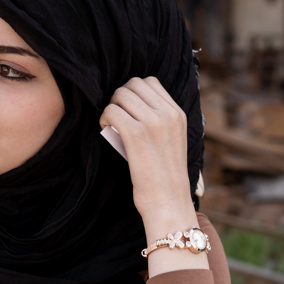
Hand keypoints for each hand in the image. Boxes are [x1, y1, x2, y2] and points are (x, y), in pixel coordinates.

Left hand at [100, 77, 192, 220]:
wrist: (168, 201)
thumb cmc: (165, 176)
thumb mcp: (173, 140)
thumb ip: (161, 120)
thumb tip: (132, 103)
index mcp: (178, 113)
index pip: (151, 82)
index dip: (134, 92)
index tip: (128, 109)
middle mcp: (168, 114)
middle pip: (134, 84)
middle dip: (120, 97)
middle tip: (116, 116)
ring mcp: (153, 122)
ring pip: (120, 94)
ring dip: (111, 107)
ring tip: (111, 124)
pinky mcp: (136, 134)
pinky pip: (111, 111)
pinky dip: (104, 119)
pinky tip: (106, 131)